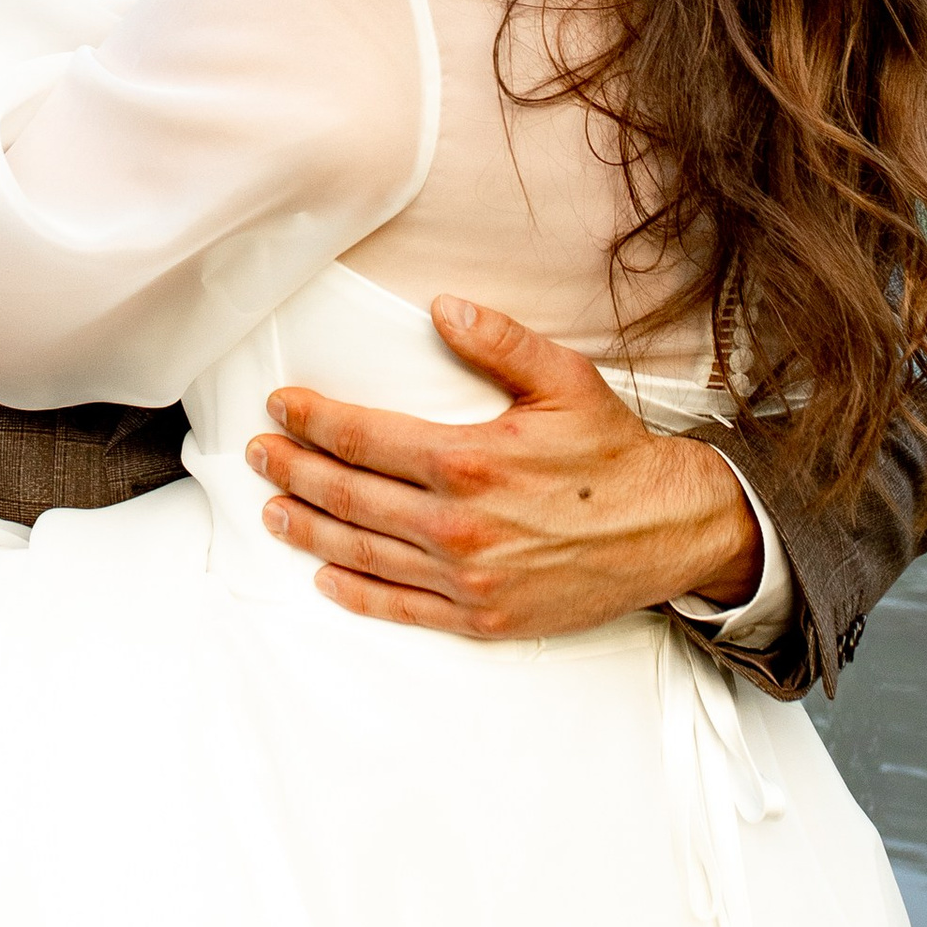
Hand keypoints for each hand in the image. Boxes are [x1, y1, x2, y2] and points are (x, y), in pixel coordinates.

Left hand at [245, 298, 766, 638]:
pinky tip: (325, 575)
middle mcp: (458, 525)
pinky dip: (355, 592)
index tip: (281, 407)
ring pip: (363, 552)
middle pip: (348, 495)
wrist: (669, 532)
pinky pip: (401, 608)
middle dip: (293, 470)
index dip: (312, 421)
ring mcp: (466, 579)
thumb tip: (441, 309)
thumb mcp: (564, 380)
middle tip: (258, 453)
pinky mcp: (481, 617)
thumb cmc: (614, 453)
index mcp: (469, 460)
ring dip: (309, 528)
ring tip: (273, 508)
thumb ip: (499, 342)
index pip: (363, 438)